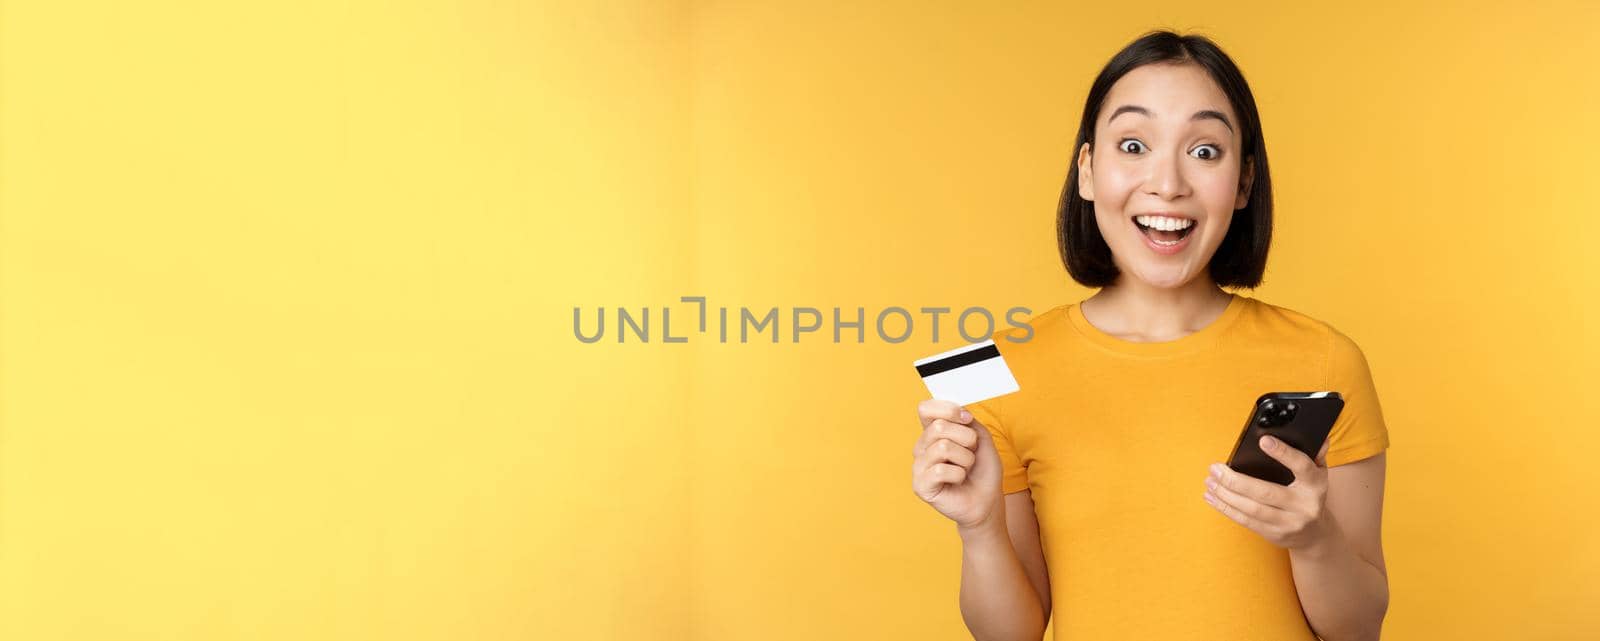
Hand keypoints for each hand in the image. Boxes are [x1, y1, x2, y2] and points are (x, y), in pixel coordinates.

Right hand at [911, 399, 1002, 531]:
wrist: (987, 500)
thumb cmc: (982, 470)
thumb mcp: (981, 438)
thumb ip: (968, 421)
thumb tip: (959, 412)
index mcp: (932, 432)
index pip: (925, 408)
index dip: (948, 409)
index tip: (967, 419)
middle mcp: (921, 447)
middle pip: (938, 426)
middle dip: (966, 438)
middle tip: (971, 453)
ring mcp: (919, 466)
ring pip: (943, 447)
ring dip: (965, 459)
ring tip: (966, 469)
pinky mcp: (920, 485)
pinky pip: (940, 470)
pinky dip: (958, 475)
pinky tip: (958, 481)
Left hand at [1203, 435, 1337, 550]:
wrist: (1316, 534)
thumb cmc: (1309, 495)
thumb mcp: (1318, 474)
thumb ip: (1314, 455)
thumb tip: (1318, 438)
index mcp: (1315, 485)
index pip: (1302, 466)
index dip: (1283, 453)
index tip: (1263, 440)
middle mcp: (1304, 505)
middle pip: (1265, 493)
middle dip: (1235, 480)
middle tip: (1215, 468)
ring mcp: (1289, 523)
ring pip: (1251, 509)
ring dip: (1225, 495)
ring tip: (1210, 481)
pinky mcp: (1274, 534)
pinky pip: (1246, 521)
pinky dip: (1226, 508)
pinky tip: (1212, 497)